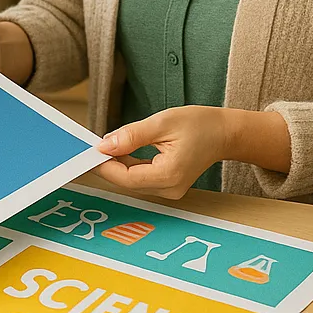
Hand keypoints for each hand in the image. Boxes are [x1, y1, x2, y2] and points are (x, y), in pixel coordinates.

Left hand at [94, 106, 232, 199]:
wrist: (224, 132)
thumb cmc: (199, 124)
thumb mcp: (162, 122)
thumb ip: (131, 135)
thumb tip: (104, 145)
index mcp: (169, 175)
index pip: (125, 177)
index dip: (104, 164)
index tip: (88, 150)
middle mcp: (170, 189)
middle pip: (127, 181)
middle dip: (108, 164)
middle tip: (91, 145)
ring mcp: (170, 190)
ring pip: (132, 181)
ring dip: (117, 164)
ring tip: (104, 145)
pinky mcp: (169, 185)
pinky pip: (141, 178)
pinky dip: (129, 165)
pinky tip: (121, 151)